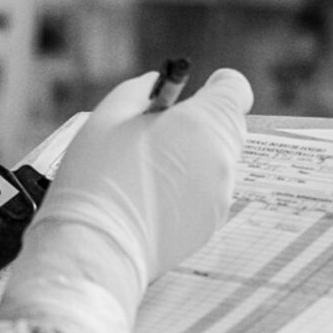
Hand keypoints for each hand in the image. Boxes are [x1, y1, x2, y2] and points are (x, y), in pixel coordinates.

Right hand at [0, 68, 251, 332]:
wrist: (98, 246)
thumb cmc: (98, 176)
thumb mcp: (108, 116)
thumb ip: (139, 92)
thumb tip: (155, 85)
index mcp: (202, 122)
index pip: (234, 90)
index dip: (214, 88)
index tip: (192, 97)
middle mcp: (221, 158)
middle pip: (224, 127)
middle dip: (196, 125)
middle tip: (154, 137)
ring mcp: (220, 196)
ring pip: (214, 164)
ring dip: (190, 160)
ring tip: (146, 175)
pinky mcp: (210, 225)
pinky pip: (204, 195)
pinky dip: (185, 192)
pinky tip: (150, 202)